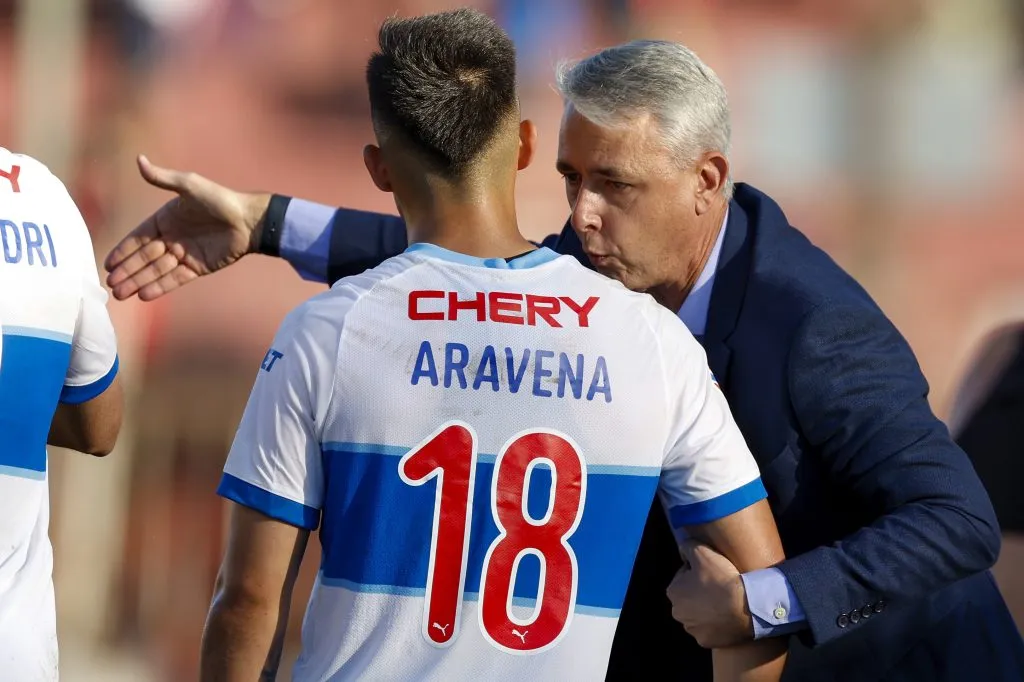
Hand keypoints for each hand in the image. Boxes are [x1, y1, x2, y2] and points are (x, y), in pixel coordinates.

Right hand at [104, 155, 270, 300]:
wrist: (250, 221)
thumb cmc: (220, 199)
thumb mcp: (190, 185)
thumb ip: (163, 178)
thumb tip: (139, 159)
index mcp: (165, 220)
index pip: (138, 238)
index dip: (123, 251)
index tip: (107, 264)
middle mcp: (172, 238)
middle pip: (144, 258)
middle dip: (126, 271)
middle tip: (109, 285)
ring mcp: (184, 254)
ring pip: (156, 270)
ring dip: (138, 282)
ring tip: (120, 294)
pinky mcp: (198, 268)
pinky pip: (175, 279)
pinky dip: (160, 286)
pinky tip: (144, 295)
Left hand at [668, 539, 753, 648]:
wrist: (746, 606)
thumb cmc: (722, 578)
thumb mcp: (702, 551)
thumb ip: (687, 545)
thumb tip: (682, 549)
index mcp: (673, 591)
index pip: (685, 576)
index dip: (699, 572)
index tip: (713, 573)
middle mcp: (677, 613)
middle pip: (690, 597)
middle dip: (701, 591)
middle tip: (720, 587)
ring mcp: (692, 629)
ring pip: (699, 614)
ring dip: (708, 608)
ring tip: (725, 602)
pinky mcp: (706, 642)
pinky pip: (710, 630)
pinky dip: (717, 624)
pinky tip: (727, 617)